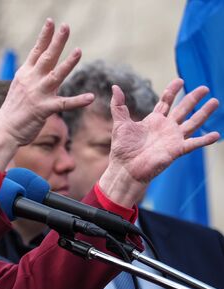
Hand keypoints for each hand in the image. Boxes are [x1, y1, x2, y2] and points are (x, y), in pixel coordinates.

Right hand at [0, 18, 93, 170]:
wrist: (4, 130)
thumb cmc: (14, 109)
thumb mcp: (19, 87)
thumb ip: (31, 74)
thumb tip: (38, 63)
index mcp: (25, 74)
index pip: (36, 51)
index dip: (44, 36)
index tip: (51, 21)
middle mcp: (31, 81)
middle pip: (47, 58)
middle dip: (57, 42)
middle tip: (66, 27)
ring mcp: (37, 94)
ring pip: (55, 75)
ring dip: (68, 63)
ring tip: (79, 51)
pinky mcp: (44, 109)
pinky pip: (64, 104)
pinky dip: (78, 101)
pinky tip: (90, 97)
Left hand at [99, 78, 219, 206]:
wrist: (125, 168)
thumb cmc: (122, 149)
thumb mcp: (120, 124)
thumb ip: (118, 106)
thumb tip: (115, 87)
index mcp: (153, 121)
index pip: (166, 102)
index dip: (173, 91)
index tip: (180, 80)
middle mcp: (166, 128)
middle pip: (183, 109)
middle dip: (193, 98)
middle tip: (205, 88)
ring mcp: (173, 139)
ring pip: (192, 123)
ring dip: (204, 113)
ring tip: (215, 102)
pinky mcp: (176, 150)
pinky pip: (193, 144)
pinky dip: (204, 140)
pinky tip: (216, 135)